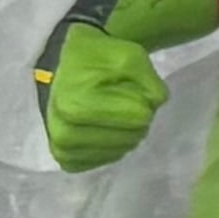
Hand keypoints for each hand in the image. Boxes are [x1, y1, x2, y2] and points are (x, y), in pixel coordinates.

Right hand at [37, 21, 164, 169]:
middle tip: (119, 98)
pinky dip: (113, 145)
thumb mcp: (131, 57)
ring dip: (126, 132)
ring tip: (110, 110)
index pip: (139, 118)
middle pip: (132, 137)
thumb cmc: (99, 58)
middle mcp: (63, 132)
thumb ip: (150, 81)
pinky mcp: (67, 158)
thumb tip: (155, 103)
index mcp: (73, 105)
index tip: (125, 86)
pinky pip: (105, 160)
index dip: (142, 100)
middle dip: (136, 117)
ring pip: (122, 150)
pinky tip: (104, 127)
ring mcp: (63, 148)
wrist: (69, 64)